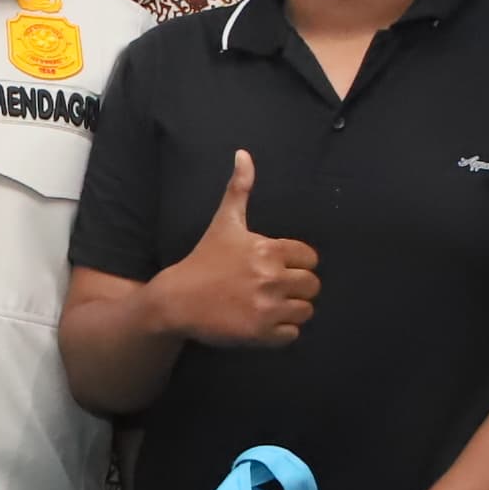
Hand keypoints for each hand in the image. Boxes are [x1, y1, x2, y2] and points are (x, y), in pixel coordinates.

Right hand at [155, 150, 319, 346]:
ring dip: (293, 310)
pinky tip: (264, 322)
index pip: (310, 258)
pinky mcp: (260, 333)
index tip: (279, 267)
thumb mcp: (224, 222)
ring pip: (305, 311)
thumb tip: (244, 153)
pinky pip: (292, 335)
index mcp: (268, 250)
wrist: (176, 300)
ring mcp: (267, 308)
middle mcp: (271, 278)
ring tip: (272, 306)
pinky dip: (282, 332)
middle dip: (298, 288)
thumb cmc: (203, 260)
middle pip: (312, 286)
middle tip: (276, 289)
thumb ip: (239, 188)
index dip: (298, 263)